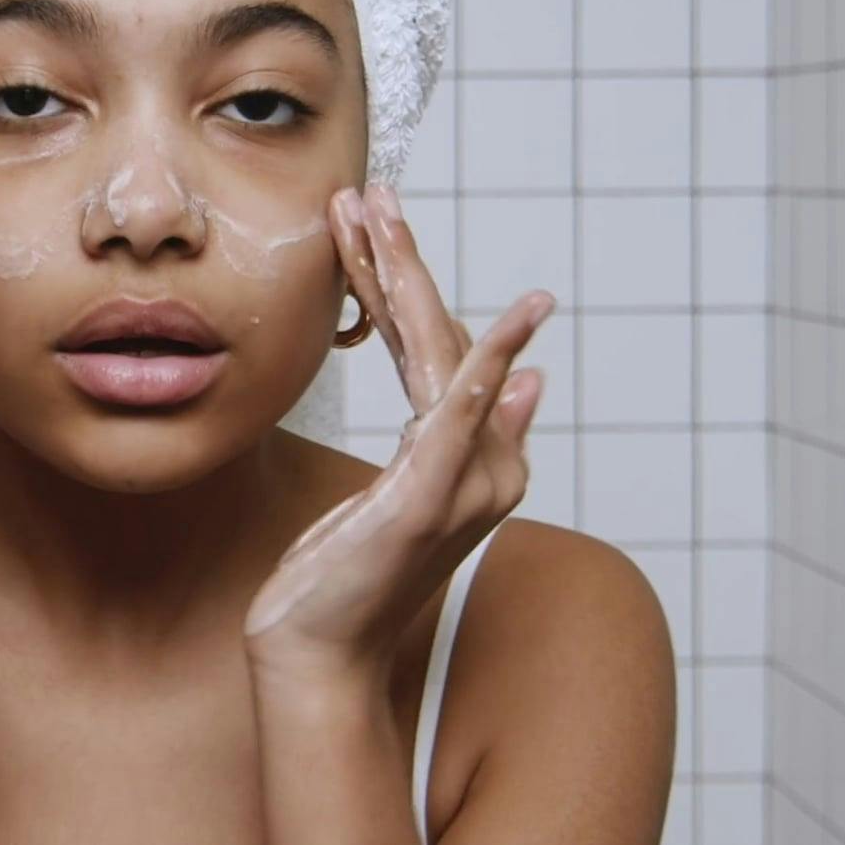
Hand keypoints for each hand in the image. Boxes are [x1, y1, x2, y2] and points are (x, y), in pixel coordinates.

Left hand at [242, 181, 553, 690]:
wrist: (315, 656)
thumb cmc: (341, 581)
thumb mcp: (396, 498)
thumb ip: (454, 438)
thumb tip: (530, 382)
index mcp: (469, 457)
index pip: (438, 347)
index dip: (403, 279)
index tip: (368, 219)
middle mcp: (484, 466)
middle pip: (444, 340)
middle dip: (402, 259)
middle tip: (371, 189)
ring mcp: (462, 485)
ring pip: (444, 358)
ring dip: (410, 278)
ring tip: (377, 212)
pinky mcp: (429, 502)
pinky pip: (462, 419)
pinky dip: (489, 367)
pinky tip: (507, 325)